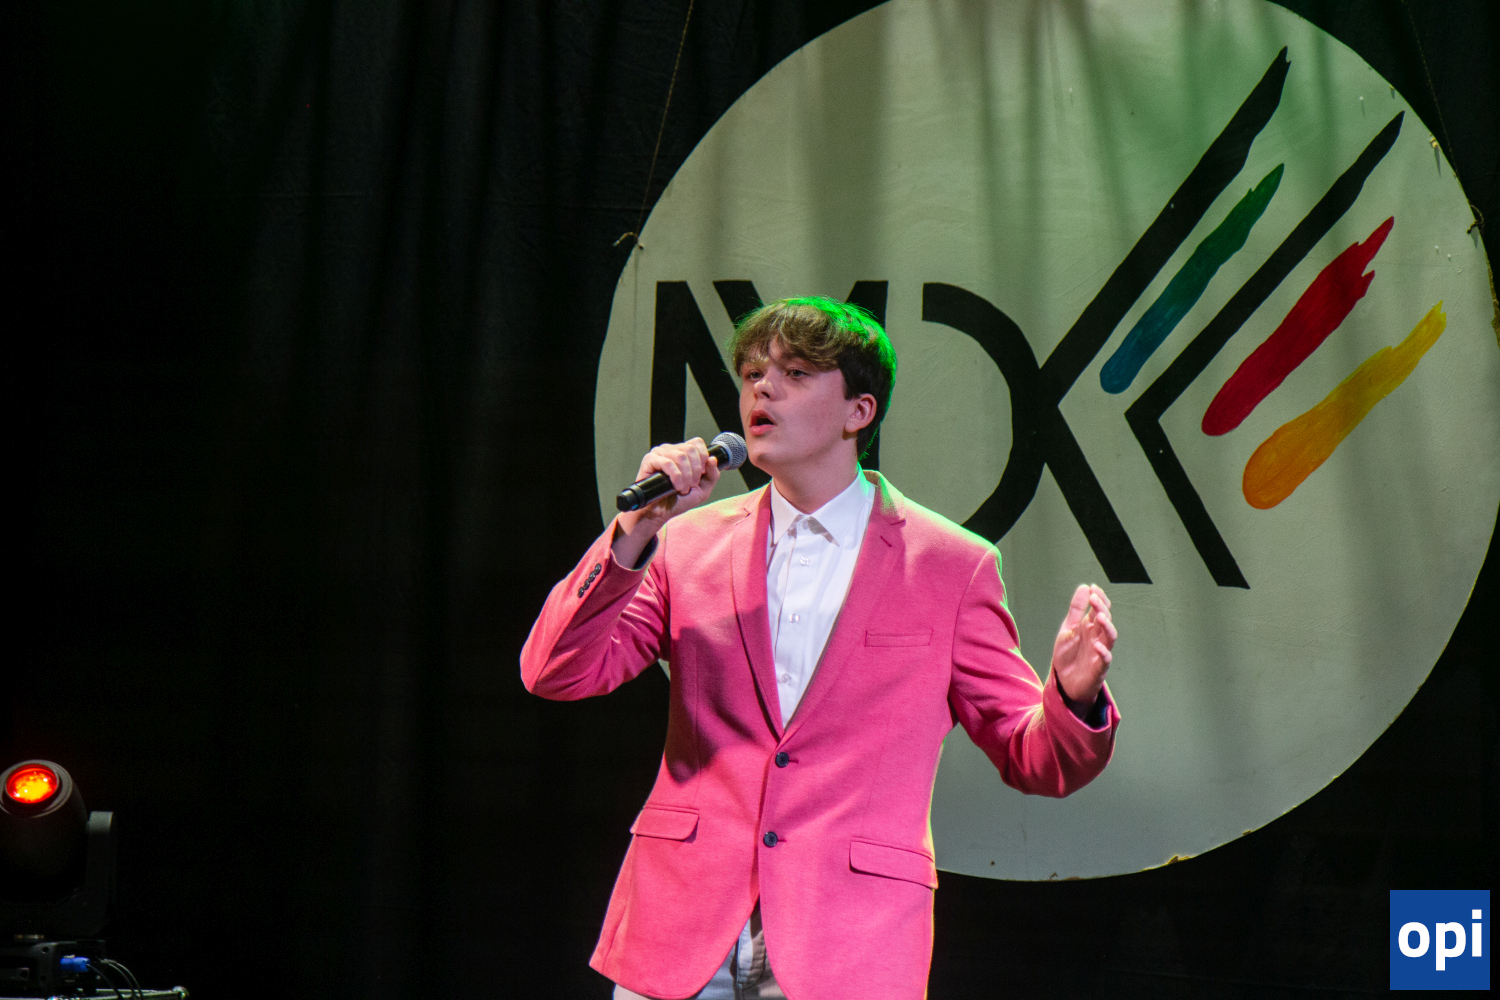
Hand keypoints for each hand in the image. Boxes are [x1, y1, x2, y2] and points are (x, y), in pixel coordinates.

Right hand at [611, 438, 721, 565]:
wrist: (660, 513)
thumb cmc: (679, 500)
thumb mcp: (703, 489)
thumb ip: (712, 475)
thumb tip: (712, 459)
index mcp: (683, 452)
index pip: (697, 443)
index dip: (702, 459)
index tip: (700, 475)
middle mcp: (671, 449)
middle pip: (690, 450)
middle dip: (695, 471)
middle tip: (691, 485)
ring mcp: (659, 453)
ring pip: (680, 456)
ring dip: (686, 476)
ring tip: (682, 489)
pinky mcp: (649, 460)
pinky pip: (667, 463)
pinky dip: (676, 477)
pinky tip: (675, 487)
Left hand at [1050, 584, 1116, 706]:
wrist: (1064, 683)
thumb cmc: (1069, 655)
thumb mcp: (1068, 629)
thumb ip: (1076, 610)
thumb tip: (1084, 587)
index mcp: (1090, 627)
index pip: (1099, 609)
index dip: (1099, 599)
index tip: (1093, 588)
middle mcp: (1097, 638)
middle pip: (1105, 620)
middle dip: (1101, 608)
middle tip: (1094, 598)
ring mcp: (1100, 652)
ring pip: (1110, 638)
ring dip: (1108, 627)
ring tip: (1101, 617)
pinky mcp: (1098, 669)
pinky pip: (1105, 660)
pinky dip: (1103, 653)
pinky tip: (1098, 646)